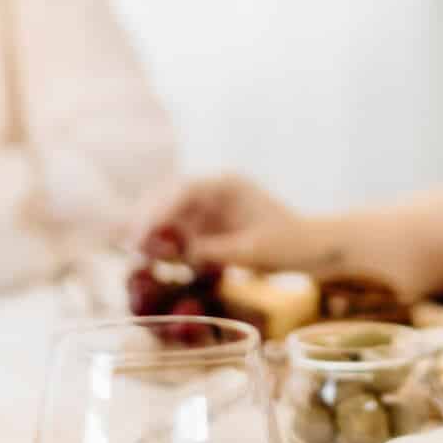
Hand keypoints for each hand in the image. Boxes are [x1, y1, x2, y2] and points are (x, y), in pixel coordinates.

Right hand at [139, 174, 305, 269]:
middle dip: (147, 219)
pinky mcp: (208, 222)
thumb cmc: (288, 245)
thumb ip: (208, 249)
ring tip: (139, 255)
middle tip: (131, 248)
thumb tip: (167, 252)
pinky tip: (156, 258)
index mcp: (228, 185)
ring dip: (152, 231)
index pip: (182, 190)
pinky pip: (177, 228)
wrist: (310, 247)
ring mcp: (209, 205)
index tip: (140, 235)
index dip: (157, 211)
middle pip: (167, 195)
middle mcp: (214, 189)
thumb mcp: (249, 251)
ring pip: (168, 211)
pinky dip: (165, 241)